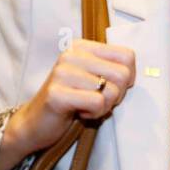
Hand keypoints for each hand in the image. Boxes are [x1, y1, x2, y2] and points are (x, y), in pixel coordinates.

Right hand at [0, 40, 135, 169]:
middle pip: (123, 75)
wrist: (35, 123)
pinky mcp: (57, 94)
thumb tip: (133, 73)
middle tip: (97, 100)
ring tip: (85, 106)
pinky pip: (97, 103)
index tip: (110, 87)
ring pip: (111, 91)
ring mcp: (62, 73)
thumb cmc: (71, 101)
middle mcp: (71, 55)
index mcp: (82, 47)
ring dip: (104, 106)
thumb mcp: (93, 78)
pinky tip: (79, 112)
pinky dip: (94, 114)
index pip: (127, 56)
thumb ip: (112, 70)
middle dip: (116, 95)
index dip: (127, 78)